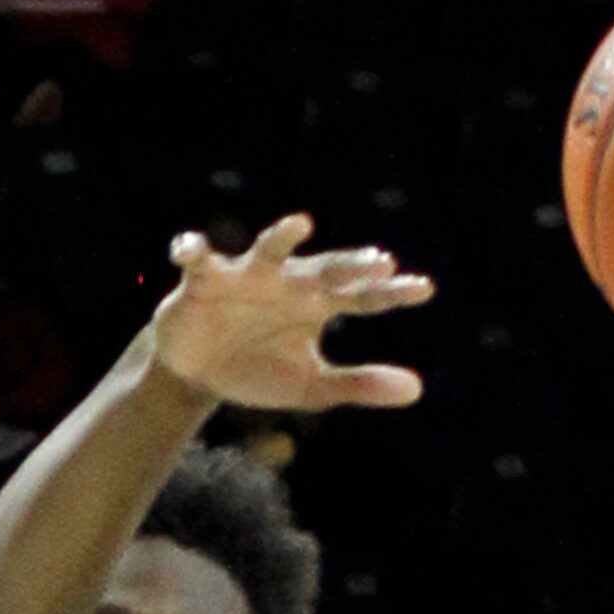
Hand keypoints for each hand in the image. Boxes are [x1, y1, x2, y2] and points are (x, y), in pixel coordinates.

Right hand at [152, 214, 432, 411]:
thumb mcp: (312, 386)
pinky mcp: (203, 279)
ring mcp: (246, 276)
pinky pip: (197, 258)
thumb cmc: (259, 371)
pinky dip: (192, 249)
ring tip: (302, 224)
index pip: (361, 296)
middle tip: (381, 262)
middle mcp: (287, 282)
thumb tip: (417, 388)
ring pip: (268, 249)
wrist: (200, 373)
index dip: (391, 293)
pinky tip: (189, 249)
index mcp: (316, 305)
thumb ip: (361, 385)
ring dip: (283, 237)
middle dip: (350, 265)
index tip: (424, 289)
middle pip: (324, 269)